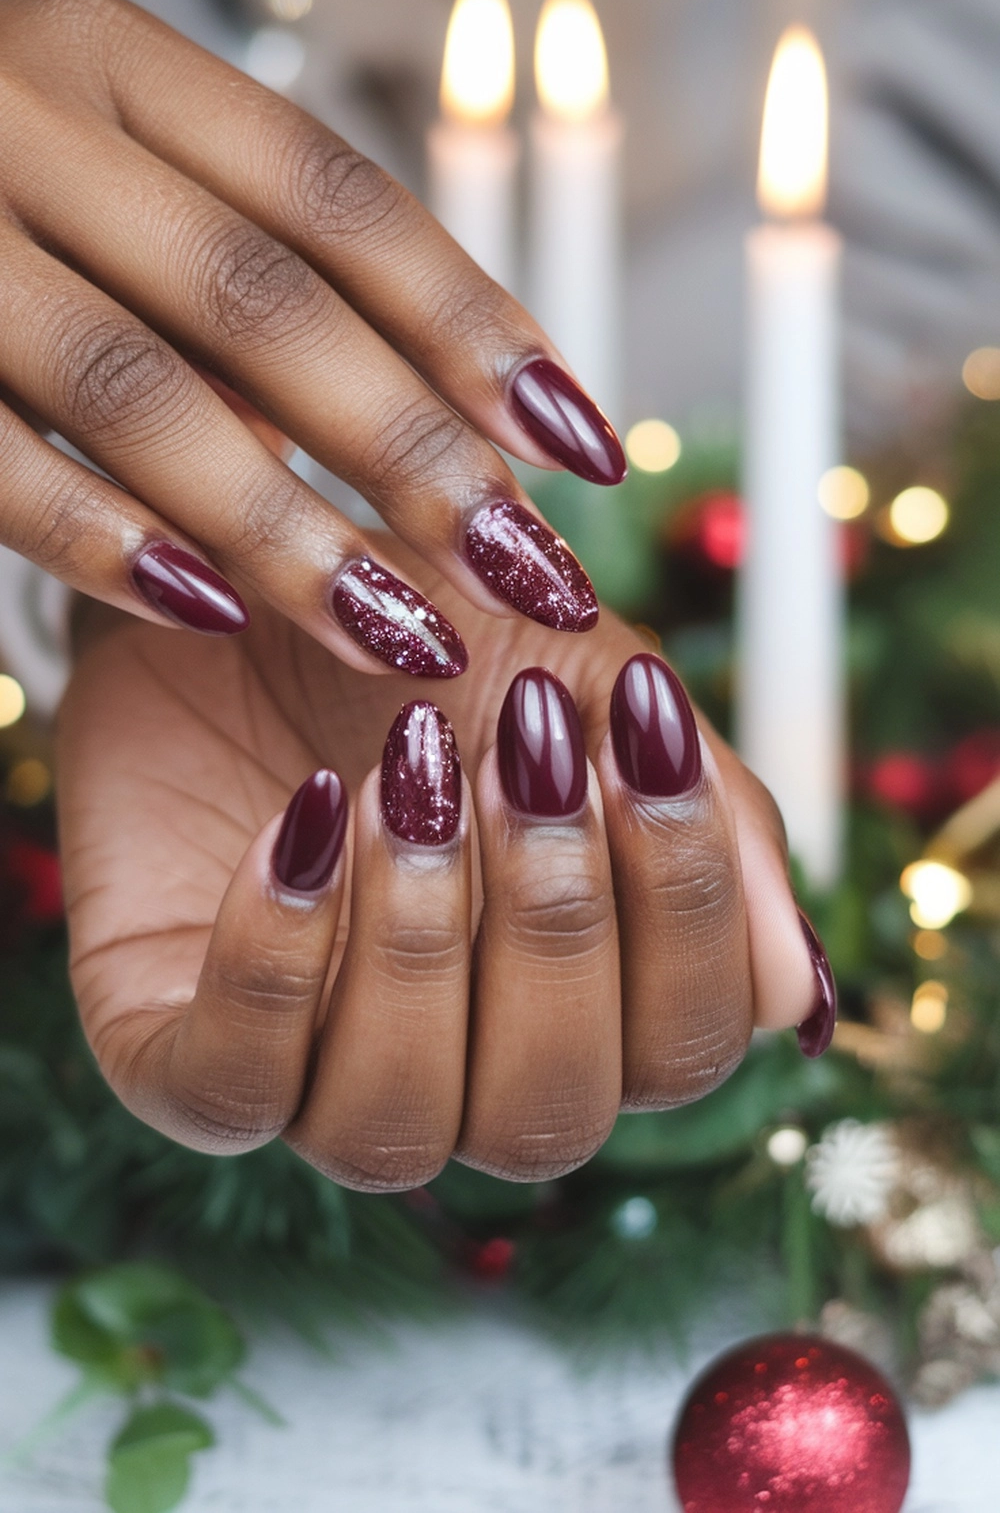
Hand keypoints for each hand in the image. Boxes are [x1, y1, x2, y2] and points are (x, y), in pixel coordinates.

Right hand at [0, 0, 623, 672]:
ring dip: (284, 526)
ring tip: (405, 631)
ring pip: (138, 389)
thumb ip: (257, 269)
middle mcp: (25, 111)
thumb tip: (475, 424)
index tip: (585, 446)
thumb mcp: (120, 174)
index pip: (337, 196)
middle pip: (261, 299)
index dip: (473, 323)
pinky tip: (209, 613)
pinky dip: (102, 543)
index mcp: (120, 61)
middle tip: (530, 567)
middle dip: (410, 450)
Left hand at [59, 557, 829, 1185]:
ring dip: (418, 942)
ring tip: (406, 775)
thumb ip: (701, 814)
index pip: (684, 1052)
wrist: (248, 562)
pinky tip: (305, 814)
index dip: (683, 908)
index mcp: (583, 1002)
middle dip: (551, 924)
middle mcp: (460, 1068)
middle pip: (549, 1118)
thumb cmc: (433, 629)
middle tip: (522, 743)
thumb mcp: (590, 676)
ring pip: (394, 1131)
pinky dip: (279, 957)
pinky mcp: (181, 1056)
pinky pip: (233, 1089)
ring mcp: (316, 1075)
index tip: (640, 731)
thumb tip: (793, 993)